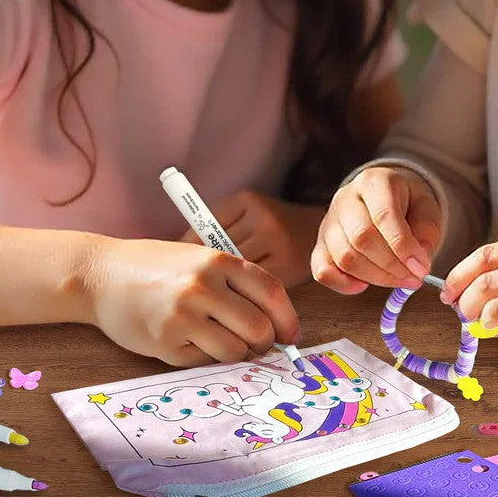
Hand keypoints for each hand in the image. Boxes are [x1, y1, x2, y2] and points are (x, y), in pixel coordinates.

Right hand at [86, 236, 300, 366]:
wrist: (101, 275)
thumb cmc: (158, 266)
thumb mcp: (200, 258)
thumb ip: (235, 283)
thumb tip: (276, 323)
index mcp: (219, 260)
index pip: (272, 292)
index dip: (288, 318)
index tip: (291, 335)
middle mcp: (204, 286)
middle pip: (258, 328)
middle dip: (264, 343)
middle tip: (256, 345)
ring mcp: (183, 315)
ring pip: (234, 351)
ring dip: (235, 353)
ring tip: (220, 341)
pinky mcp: (164, 342)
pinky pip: (203, 361)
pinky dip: (204, 357)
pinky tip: (189, 341)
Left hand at [179, 190, 321, 286]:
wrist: (318, 231)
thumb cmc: (272, 227)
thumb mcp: (246, 214)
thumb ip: (217, 228)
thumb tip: (178, 253)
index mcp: (245, 200)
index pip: (203, 228)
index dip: (189, 250)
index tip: (183, 266)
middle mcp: (261, 217)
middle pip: (216, 252)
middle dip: (204, 270)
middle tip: (192, 286)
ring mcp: (276, 242)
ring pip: (233, 271)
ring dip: (222, 284)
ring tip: (215, 293)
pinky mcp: (286, 266)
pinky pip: (251, 285)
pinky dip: (242, 293)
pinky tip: (240, 296)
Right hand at [311, 166, 442, 293]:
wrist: (382, 195)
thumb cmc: (405, 202)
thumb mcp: (425, 206)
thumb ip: (427, 230)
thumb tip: (419, 260)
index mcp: (374, 182)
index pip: (384, 215)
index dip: (403, 247)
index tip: (421, 268)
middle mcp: (346, 198)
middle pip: (361, 238)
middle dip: (391, 266)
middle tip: (413, 279)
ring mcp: (329, 221)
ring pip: (344, 257)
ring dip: (374, 277)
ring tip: (398, 280)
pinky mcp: (320, 243)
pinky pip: (322, 270)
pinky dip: (342, 284)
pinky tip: (363, 285)